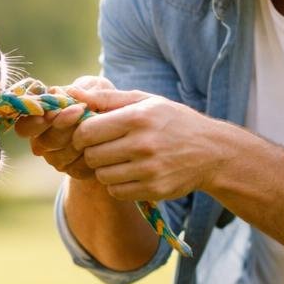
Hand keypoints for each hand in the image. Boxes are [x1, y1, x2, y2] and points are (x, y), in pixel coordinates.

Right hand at [13, 75, 116, 180]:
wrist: (122, 124)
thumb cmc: (101, 99)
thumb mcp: (96, 87)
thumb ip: (84, 88)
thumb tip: (72, 92)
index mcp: (39, 119)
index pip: (24, 126)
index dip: (33, 121)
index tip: (51, 111)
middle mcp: (43, 141)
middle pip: (44, 141)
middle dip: (61, 126)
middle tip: (79, 110)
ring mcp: (57, 158)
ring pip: (60, 156)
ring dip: (78, 139)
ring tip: (94, 123)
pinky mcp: (74, 171)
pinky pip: (78, 168)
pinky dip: (91, 154)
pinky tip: (102, 140)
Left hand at [71, 88, 222, 201]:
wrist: (212, 151)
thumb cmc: (172, 121)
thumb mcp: (145, 101)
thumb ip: (107, 98)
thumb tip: (71, 92)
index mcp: (138, 118)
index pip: (87, 131)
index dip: (81, 134)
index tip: (88, 134)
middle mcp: (143, 144)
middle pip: (92, 155)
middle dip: (92, 152)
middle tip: (105, 148)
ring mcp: (149, 170)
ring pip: (102, 176)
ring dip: (105, 170)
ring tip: (120, 160)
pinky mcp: (154, 189)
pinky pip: (116, 191)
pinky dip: (118, 184)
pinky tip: (130, 173)